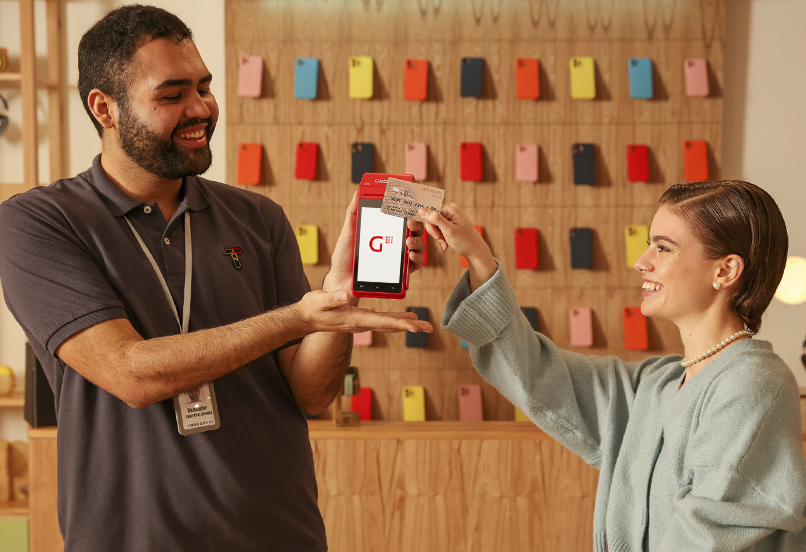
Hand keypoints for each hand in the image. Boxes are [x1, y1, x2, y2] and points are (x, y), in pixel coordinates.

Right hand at [297, 290, 433, 333]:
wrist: (307, 317)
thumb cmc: (313, 309)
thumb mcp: (320, 301)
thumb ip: (332, 298)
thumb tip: (347, 295)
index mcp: (355, 319)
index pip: (382, 322)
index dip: (399, 324)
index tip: (414, 327)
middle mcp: (362, 323)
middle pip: (391, 326)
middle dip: (410, 326)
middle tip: (429, 328)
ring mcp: (363, 321)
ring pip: (390, 324)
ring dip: (407, 324)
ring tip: (423, 324)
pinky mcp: (362, 317)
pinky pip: (384, 320)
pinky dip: (397, 319)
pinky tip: (407, 317)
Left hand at [324, 192, 426, 297]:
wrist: (341, 280)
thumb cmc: (344, 256)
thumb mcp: (348, 232)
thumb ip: (353, 213)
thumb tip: (357, 193)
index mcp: (385, 232)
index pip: (402, 220)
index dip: (409, 212)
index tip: (409, 206)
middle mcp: (395, 243)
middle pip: (413, 231)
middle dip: (416, 225)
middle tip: (410, 223)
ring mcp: (399, 257)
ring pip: (418, 246)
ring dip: (418, 242)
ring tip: (409, 241)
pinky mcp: (400, 272)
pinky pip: (414, 265)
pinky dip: (416, 259)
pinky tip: (411, 256)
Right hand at [418, 203, 496, 289]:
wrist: (475, 251)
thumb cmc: (466, 241)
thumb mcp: (448, 230)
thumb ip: (435, 219)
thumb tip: (421, 209)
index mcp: (450, 208)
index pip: (430, 212)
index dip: (430, 225)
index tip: (437, 234)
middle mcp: (449, 210)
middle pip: (431, 219)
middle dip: (435, 232)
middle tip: (442, 239)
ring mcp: (449, 217)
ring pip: (434, 226)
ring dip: (438, 236)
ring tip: (445, 243)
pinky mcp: (449, 224)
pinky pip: (438, 229)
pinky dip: (441, 238)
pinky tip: (446, 243)